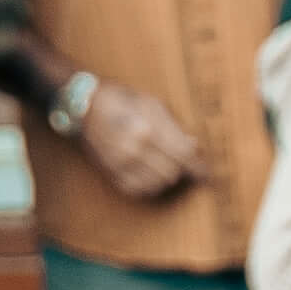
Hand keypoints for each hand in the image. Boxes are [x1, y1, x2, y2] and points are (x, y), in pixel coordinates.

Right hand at [69, 76, 202, 199]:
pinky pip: (139, 190)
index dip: (198, 167)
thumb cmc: (121, 99)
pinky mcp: (111, 172)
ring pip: (158, 184)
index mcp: (148, 128)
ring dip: (167, 178)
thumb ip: (174, 127)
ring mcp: (121, 163)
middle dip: (182, 170)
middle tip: (184, 165)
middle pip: (173, 173)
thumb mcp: (151, 103)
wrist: (84, 106)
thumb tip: (194, 147)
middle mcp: (134, 148)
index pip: (183, 156)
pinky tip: (151, 174)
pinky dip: (150, 185)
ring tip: (166, 166)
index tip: (206, 174)